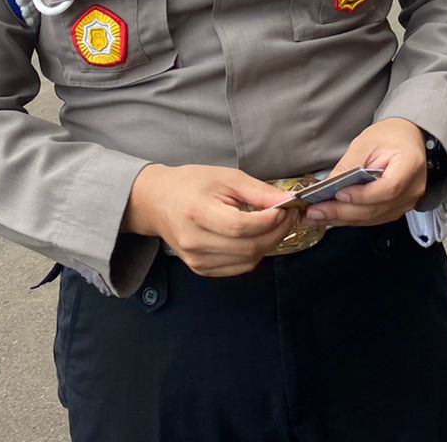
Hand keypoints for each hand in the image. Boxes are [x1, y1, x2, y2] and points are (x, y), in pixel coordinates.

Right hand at [122, 163, 301, 277]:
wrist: (158, 202)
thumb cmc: (191, 184)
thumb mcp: (226, 177)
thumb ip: (258, 191)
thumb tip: (287, 200)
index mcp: (198, 213)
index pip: (241, 226)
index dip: (269, 220)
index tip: (286, 208)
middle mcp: (195, 242)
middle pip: (248, 247)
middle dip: (277, 232)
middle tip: (288, 215)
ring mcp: (196, 260)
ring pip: (248, 261)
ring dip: (269, 243)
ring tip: (274, 224)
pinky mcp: (200, 269)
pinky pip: (239, 268)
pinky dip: (254, 254)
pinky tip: (256, 237)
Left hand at [303, 118, 428, 226]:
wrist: (406, 139)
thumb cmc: (390, 136)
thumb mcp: (366, 143)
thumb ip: (348, 166)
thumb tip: (327, 187)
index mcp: (410, 166)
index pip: (388, 188)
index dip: (363, 195)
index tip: (339, 193)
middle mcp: (412, 189)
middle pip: (377, 208)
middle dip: (343, 211)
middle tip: (316, 211)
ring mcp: (407, 202)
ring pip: (372, 217)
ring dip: (343, 219)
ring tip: (318, 216)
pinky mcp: (397, 209)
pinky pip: (373, 218)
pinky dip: (352, 218)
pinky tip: (333, 216)